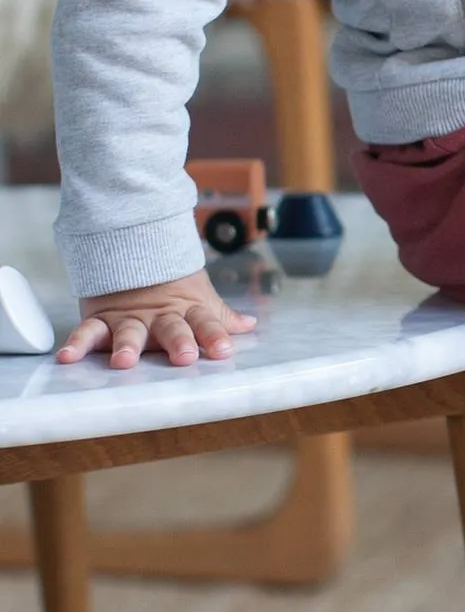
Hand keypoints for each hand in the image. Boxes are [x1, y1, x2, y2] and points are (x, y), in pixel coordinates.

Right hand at [57, 269, 256, 368]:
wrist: (131, 250)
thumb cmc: (171, 283)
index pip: (206, 322)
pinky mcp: (101, 318)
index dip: (215, 335)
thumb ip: (220, 317)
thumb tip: (249, 325)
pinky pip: (88, 331)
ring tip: (124, 361)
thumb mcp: (199, 298)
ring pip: (129, 332)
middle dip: (178, 342)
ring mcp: (129, 318)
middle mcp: (159, 317)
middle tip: (184, 355)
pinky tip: (68, 357)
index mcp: (186, 311)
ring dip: (127, 346)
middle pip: (171, 328)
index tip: (224, 350)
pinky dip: (77, 344)